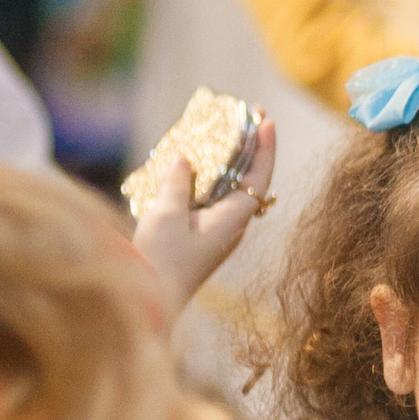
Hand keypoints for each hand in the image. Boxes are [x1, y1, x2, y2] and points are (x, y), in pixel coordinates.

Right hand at [136, 115, 277, 313]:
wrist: (152, 302)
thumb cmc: (161, 262)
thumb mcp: (166, 216)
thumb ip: (177, 183)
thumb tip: (185, 159)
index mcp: (232, 220)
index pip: (258, 178)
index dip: (264, 148)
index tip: (267, 121)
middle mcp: (230, 225)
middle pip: (247, 180)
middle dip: (248, 148)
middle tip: (246, 117)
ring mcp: (216, 232)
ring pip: (228, 190)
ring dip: (227, 162)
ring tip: (221, 133)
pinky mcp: (200, 238)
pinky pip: (210, 201)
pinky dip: (206, 179)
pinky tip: (193, 166)